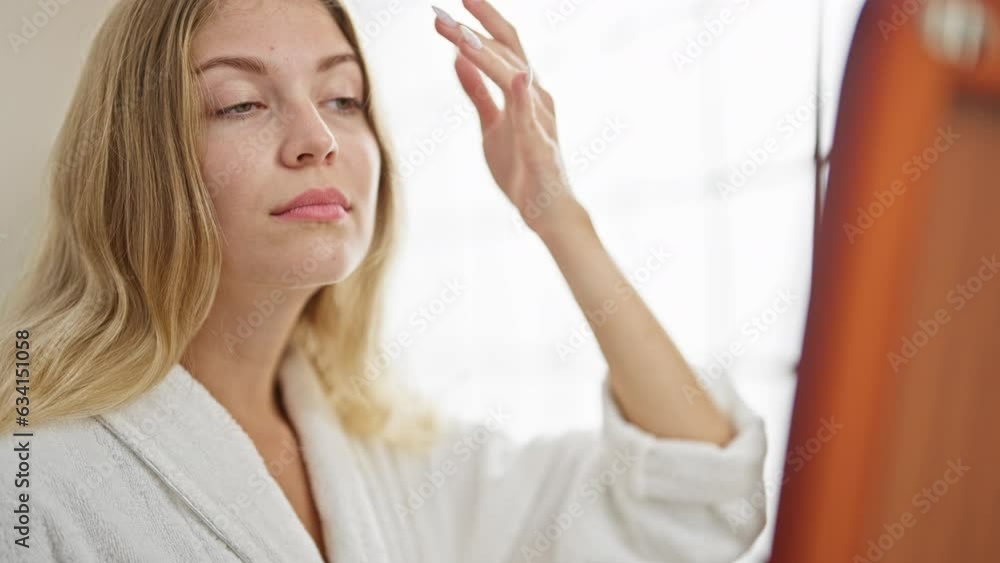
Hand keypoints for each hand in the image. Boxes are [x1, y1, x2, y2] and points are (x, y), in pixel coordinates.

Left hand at [432, 0, 584, 236]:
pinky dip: (524, 98)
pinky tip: (517, 79)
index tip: (452, 5)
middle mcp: (536, 97)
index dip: (480, 22)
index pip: (503, 46)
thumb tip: (458, 58)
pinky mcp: (541, 147)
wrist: (545, 209)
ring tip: (462, 38)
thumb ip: (477, 92)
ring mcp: (540, 120)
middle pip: (507, 53)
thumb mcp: (491, 123)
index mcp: (524, 90)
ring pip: (514, 78)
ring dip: (487, 57)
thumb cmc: (522, 166)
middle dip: (474, 32)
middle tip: (441, 17)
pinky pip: (531, 120)